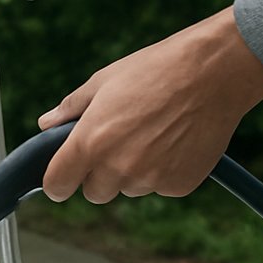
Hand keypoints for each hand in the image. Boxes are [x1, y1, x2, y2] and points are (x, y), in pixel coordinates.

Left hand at [40, 7, 262, 203]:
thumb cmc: (156, 70)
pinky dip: (165, 171)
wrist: (216, 71)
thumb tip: (46, 124)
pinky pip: (161, 187)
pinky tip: (176, 140)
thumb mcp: (103, 81)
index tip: (63, 178)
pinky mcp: (180, 184)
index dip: (58, 182)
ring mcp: (150, 179)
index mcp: (90, 143)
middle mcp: (117, 167)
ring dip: (133, 172)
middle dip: (99, 174)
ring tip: (153, 133)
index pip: (57, 185)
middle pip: (95, 192)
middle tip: (118, 142)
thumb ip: (70, 109)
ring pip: (129, 188)